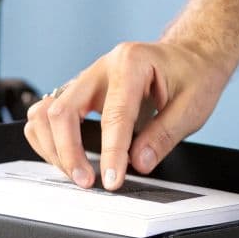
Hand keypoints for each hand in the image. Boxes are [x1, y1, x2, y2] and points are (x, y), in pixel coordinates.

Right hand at [24, 39, 234, 189]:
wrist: (189, 55)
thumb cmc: (193, 75)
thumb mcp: (192, 107)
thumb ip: (163, 136)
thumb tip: (137, 164)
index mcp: (130, 63)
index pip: (113, 115)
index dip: (110, 153)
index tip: (112, 180)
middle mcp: (101, 67)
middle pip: (63, 111)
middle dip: (69, 152)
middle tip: (88, 182)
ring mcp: (86, 78)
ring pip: (45, 112)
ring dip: (53, 147)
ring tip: (77, 173)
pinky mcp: (79, 92)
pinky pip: (48, 114)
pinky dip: (50, 139)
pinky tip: (68, 158)